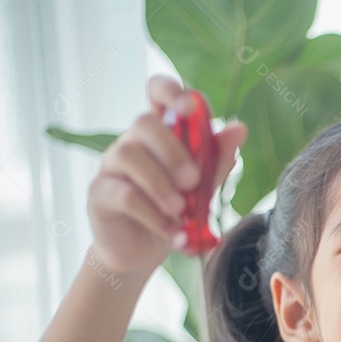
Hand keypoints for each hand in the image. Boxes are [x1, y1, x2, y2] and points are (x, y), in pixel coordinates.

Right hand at [87, 75, 246, 275]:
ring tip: (181, 209)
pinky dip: (154, 214)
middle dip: (173, 151)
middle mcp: (132, 142)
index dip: (170, 90)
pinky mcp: (99, 194)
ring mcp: (111, 165)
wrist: (143, 252)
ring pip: (128, 154)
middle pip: (144, 122)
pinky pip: (125, 195)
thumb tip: (239, 128)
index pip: (156, 92)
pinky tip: (172, 231)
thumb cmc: (173, 212)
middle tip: (193, 181)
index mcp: (160, 134)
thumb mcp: (202, 188)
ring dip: (161, 183)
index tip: (190, 106)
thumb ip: (216, 159)